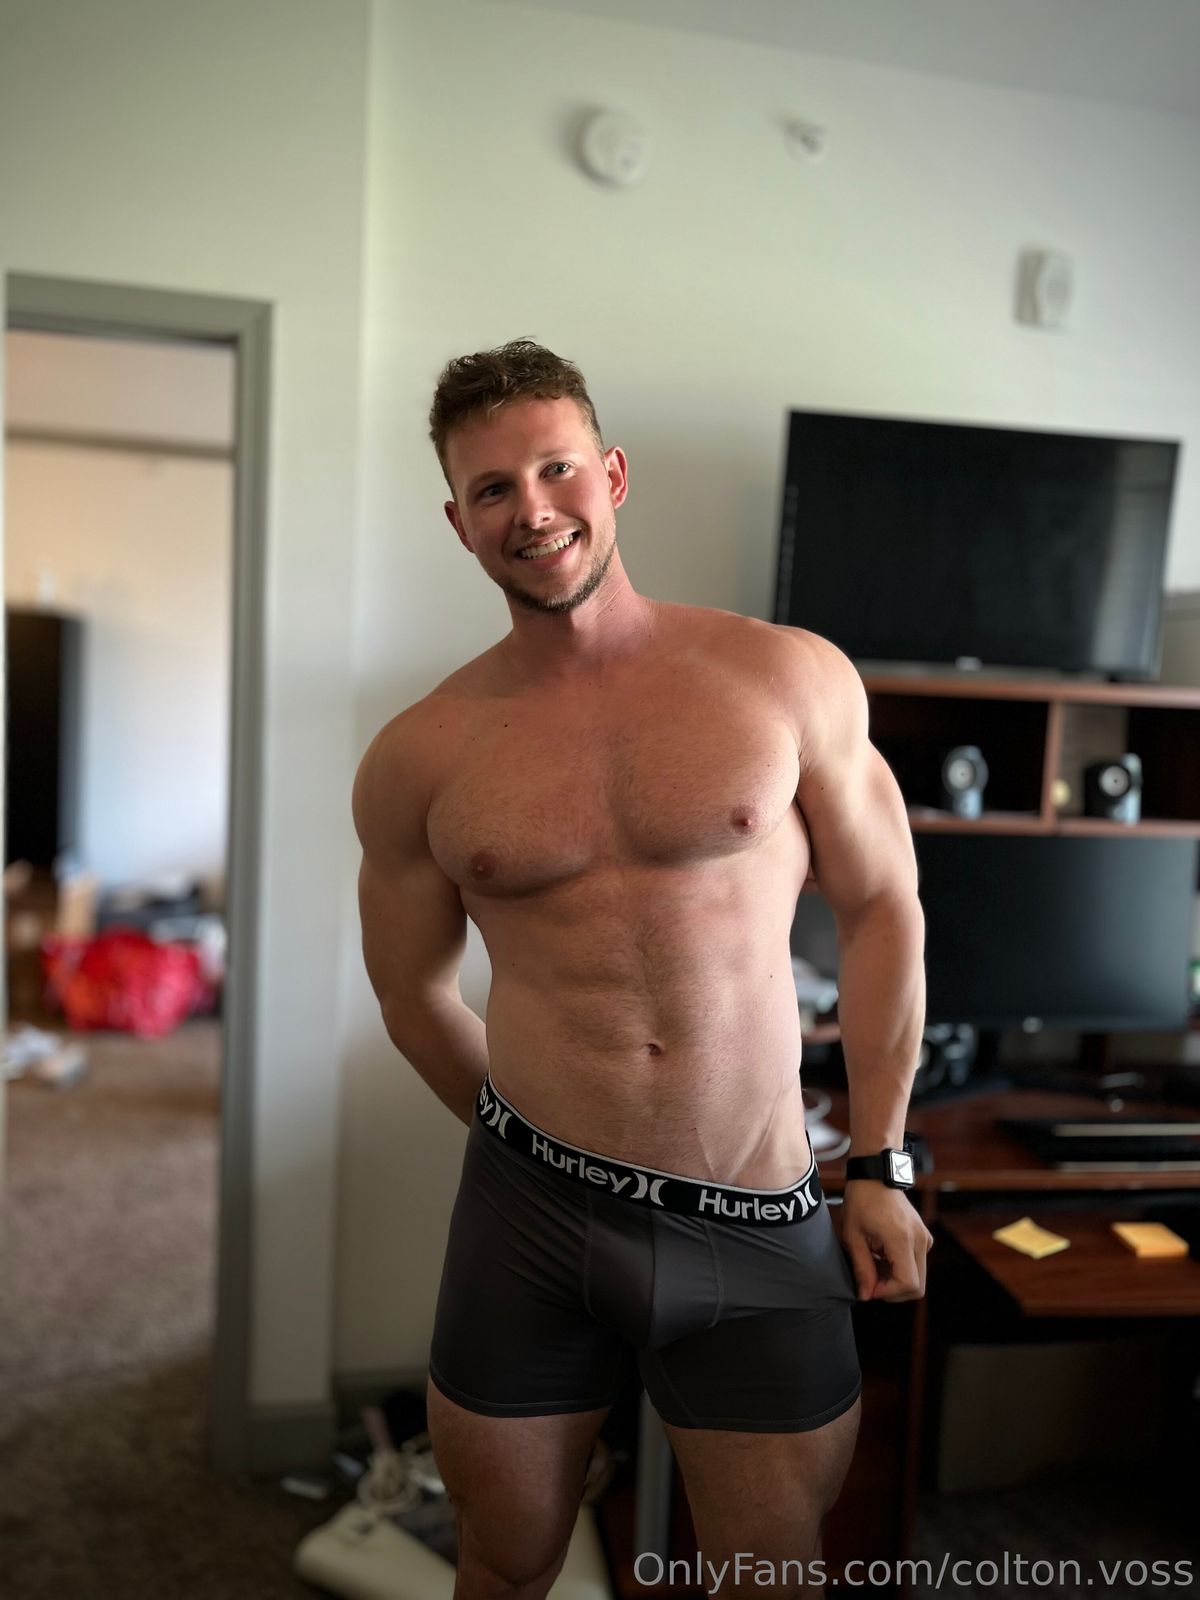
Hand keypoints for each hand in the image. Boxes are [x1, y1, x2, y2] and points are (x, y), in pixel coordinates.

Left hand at [840, 1183, 933, 1301]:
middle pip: (917, 1286)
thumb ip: (862, 1268)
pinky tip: (882, 1256)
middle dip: (892, 1290)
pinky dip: (900, 1269)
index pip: (908, 1283)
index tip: (868, 1286)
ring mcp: (924, 1238)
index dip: (887, 1292)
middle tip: (870, 1278)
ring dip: (896, 1280)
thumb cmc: (861, 1202)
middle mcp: (919, 1240)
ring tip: (873, 1263)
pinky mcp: (924, 1237)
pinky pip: (916, 1265)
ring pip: (918, 1278)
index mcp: (902, 1239)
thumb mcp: (853, 1236)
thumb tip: (866, 1296)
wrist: (875, 1177)